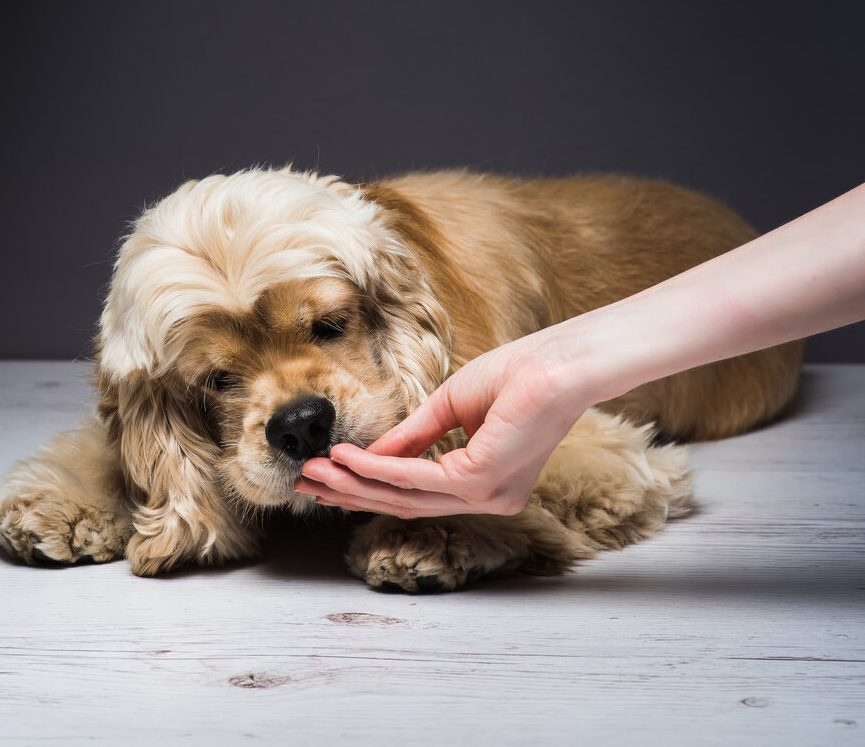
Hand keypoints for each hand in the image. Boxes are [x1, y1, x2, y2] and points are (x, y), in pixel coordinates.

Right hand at [298, 341, 587, 517]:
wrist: (558, 362)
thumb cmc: (518, 375)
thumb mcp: (449, 408)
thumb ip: (412, 438)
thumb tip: (368, 458)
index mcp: (484, 485)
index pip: (416, 494)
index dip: (366, 487)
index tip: (327, 477)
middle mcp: (487, 499)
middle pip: (404, 504)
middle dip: (350, 494)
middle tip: (306, 486)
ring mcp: (486, 496)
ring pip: (405, 497)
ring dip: (353, 484)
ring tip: (315, 472)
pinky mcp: (480, 482)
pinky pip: (416, 478)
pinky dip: (377, 469)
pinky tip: (348, 458)